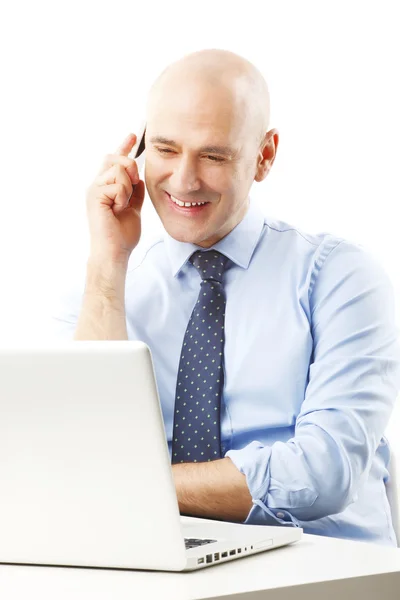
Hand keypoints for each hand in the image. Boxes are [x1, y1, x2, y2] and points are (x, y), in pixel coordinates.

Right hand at [85, 133, 145, 263]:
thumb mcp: (134, 208)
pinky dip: (123, 198)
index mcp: (106, 188)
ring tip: (121, 207)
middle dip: (130, 167)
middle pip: (116, 158)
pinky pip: (118, 184)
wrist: (115, 251)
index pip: (115, 161)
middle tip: (133, 185)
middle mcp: (97, 185)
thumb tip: (139, 177)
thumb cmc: (122, 235)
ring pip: (119, 171)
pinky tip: (117, 210)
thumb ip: (135, 192)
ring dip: (127, 189)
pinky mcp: (95, 194)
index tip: (134, 135)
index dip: (124, 146)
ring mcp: (94, 189)